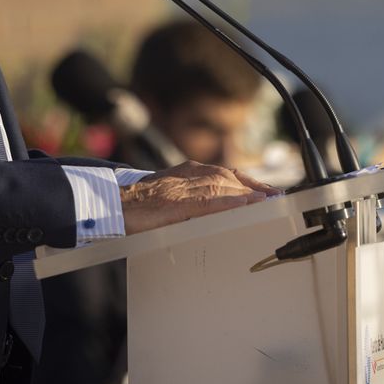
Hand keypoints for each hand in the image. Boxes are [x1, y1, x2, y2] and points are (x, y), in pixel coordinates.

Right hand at [120, 161, 279, 234]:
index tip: (267, 191)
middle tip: (277, 199)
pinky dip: (228, 202)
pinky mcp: (174, 204)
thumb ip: (187, 198)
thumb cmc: (133, 205)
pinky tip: (245, 206)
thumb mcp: (165, 194)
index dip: (249, 182)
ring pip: (222, 186)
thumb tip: (210, 211)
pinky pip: (206, 202)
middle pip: (229, 178)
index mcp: (185, 172)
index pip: (225, 174)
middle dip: (255, 188)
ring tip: (268, 202)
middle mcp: (186, 175)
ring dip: (248, 194)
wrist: (106, 205)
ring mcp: (181, 189)